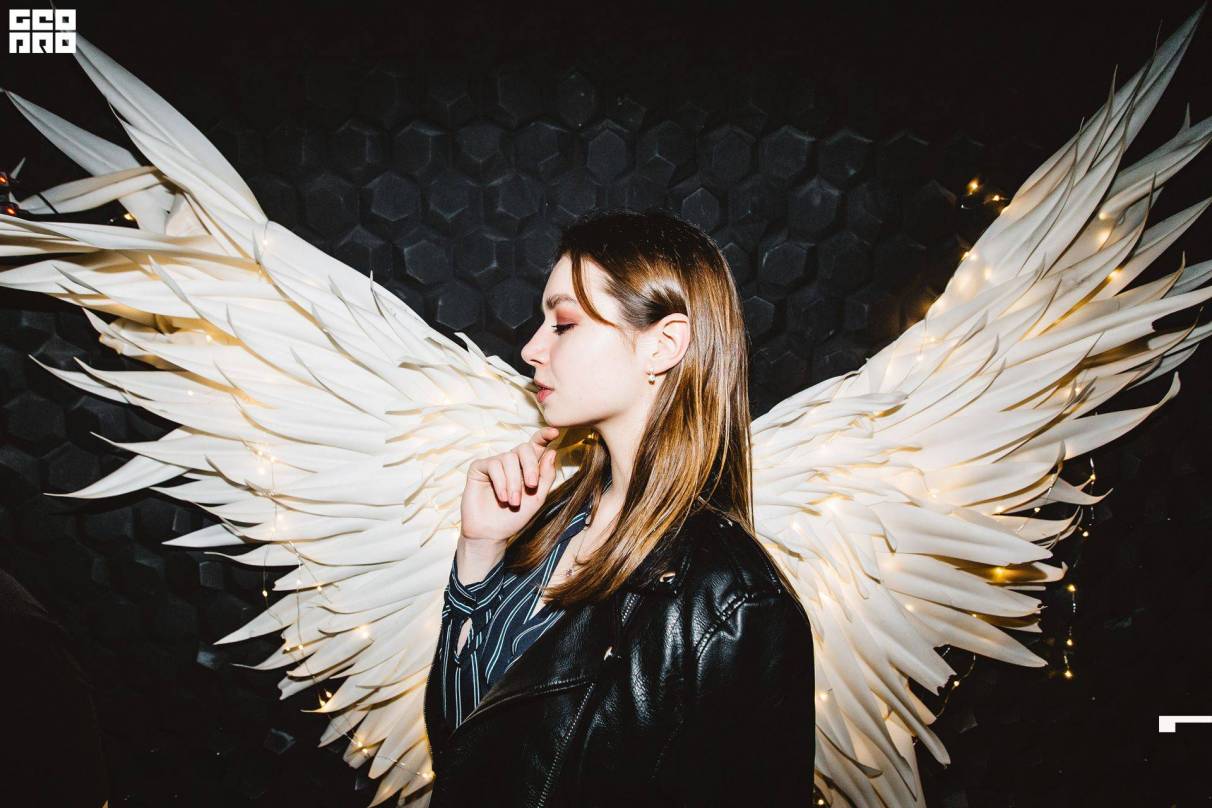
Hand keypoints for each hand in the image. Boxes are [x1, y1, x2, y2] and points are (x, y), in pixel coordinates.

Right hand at [460, 426, 560, 543]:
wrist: (491, 533)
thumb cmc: (515, 517)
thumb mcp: (537, 498)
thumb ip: (546, 476)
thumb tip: (552, 452)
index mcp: (527, 467)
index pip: (536, 446)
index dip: (544, 436)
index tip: (554, 432)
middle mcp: (511, 462)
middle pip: (524, 448)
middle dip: (531, 466)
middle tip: (531, 486)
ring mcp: (494, 464)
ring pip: (508, 458)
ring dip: (514, 482)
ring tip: (513, 502)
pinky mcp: (479, 468)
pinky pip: (493, 465)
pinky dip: (500, 482)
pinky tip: (502, 497)